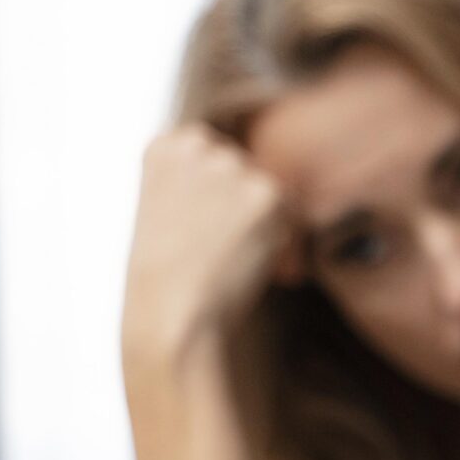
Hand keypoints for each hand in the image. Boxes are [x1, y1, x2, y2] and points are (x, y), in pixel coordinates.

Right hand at [121, 125, 298, 374]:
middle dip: (245, 209)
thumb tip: (260, 185)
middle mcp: (197, 145)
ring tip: (229, 258)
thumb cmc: (167, 279)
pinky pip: (294, 218)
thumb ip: (202, 184)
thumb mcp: (168, 212)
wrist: (171, 314)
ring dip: (265, 227)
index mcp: (165, 146)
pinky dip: (284, 245)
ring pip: (273, 195)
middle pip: (249, 171)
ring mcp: (232, 165)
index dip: (222, 195)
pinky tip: (253, 264)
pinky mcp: (266, 193)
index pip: (218, 152)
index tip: (205, 227)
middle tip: (219, 250)